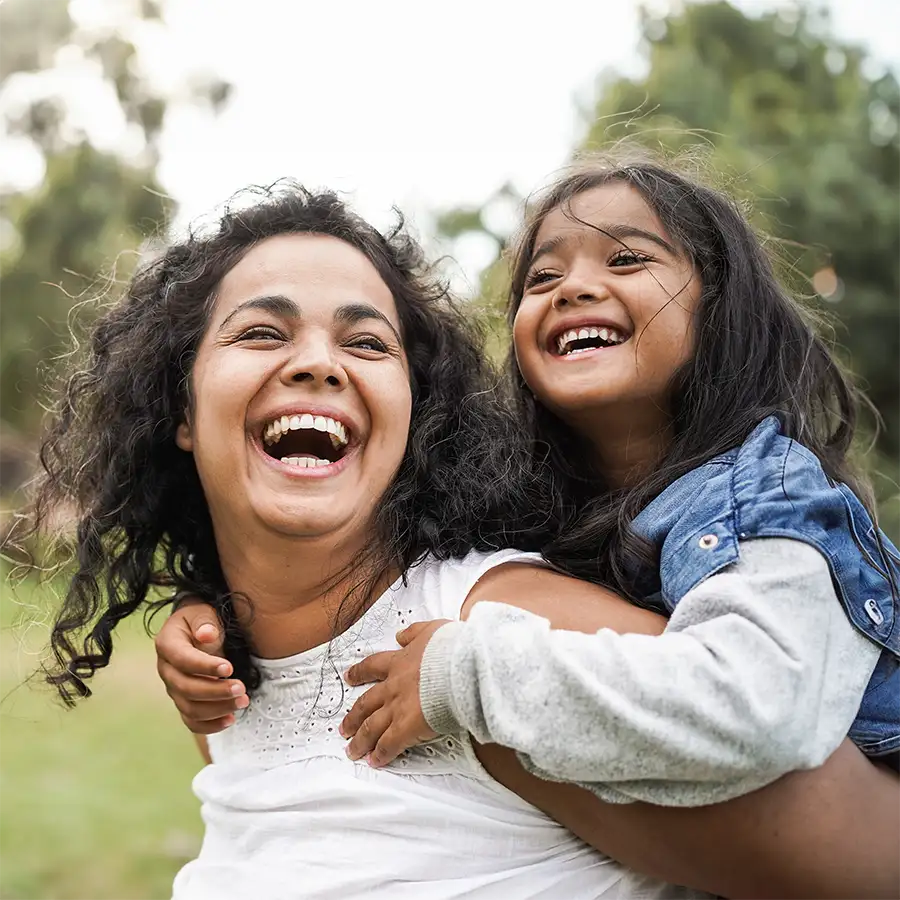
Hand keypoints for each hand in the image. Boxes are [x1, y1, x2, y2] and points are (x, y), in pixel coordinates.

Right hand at [155, 597, 247, 733]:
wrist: (197, 628)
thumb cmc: (201, 619)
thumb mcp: (202, 612)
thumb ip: (205, 622)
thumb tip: (207, 635)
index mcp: (167, 644)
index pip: (183, 660)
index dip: (205, 666)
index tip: (229, 668)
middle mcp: (166, 669)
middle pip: (185, 688)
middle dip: (215, 691)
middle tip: (242, 689)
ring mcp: (173, 688)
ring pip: (189, 708)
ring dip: (217, 709)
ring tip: (242, 702)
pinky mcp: (183, 701)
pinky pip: (191, 720)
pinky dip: (210, 725)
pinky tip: (230, 720)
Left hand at [340, 619, 449, 766]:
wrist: (460, 667)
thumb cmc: (452, 649)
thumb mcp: (431, 630)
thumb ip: (414, 632)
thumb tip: (401, 634)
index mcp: (400, 662)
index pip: (373, 667)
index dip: (360, 673)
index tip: (350, 677)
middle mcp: (393, 686)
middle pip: (366, 703)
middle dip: (353, 716)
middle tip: (344, 726)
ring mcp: (397, 708)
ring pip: (370, 727)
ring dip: (360, 740)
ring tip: (353, 750)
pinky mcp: (406, 728)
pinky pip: (388, 745)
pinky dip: (380, 755)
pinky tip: (375, 761)